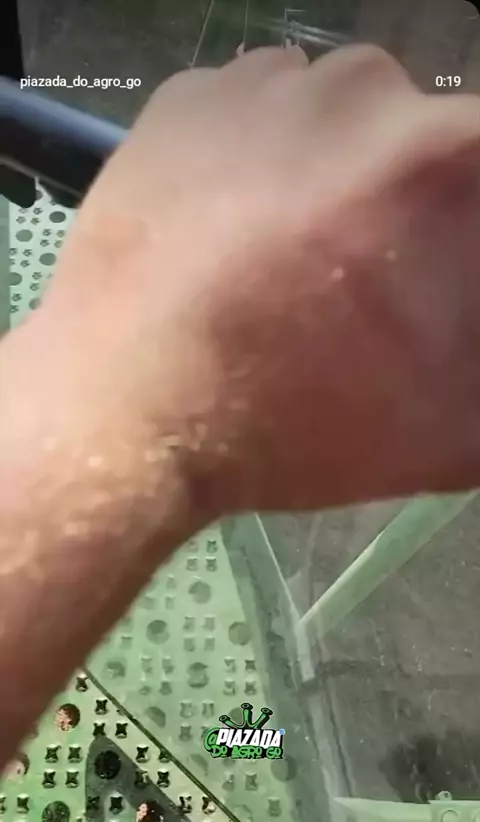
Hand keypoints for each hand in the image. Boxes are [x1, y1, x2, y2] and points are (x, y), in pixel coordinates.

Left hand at [42, 45, 479, 516]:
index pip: (477, 180)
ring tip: (283, 259)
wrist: (131, 410)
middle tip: (354, 284)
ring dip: (328, 176)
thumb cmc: (300, 426)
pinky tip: (226, 232)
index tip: (424, 284)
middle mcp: (368, 91)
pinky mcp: (184, 98)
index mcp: (449, 161)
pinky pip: (250, 117)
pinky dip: (253, 163)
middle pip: (416, 143)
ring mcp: (265, 84)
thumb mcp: (454, 428)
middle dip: (401, 205)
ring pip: (332, 120)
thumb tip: (462, 310)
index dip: (457, 241)